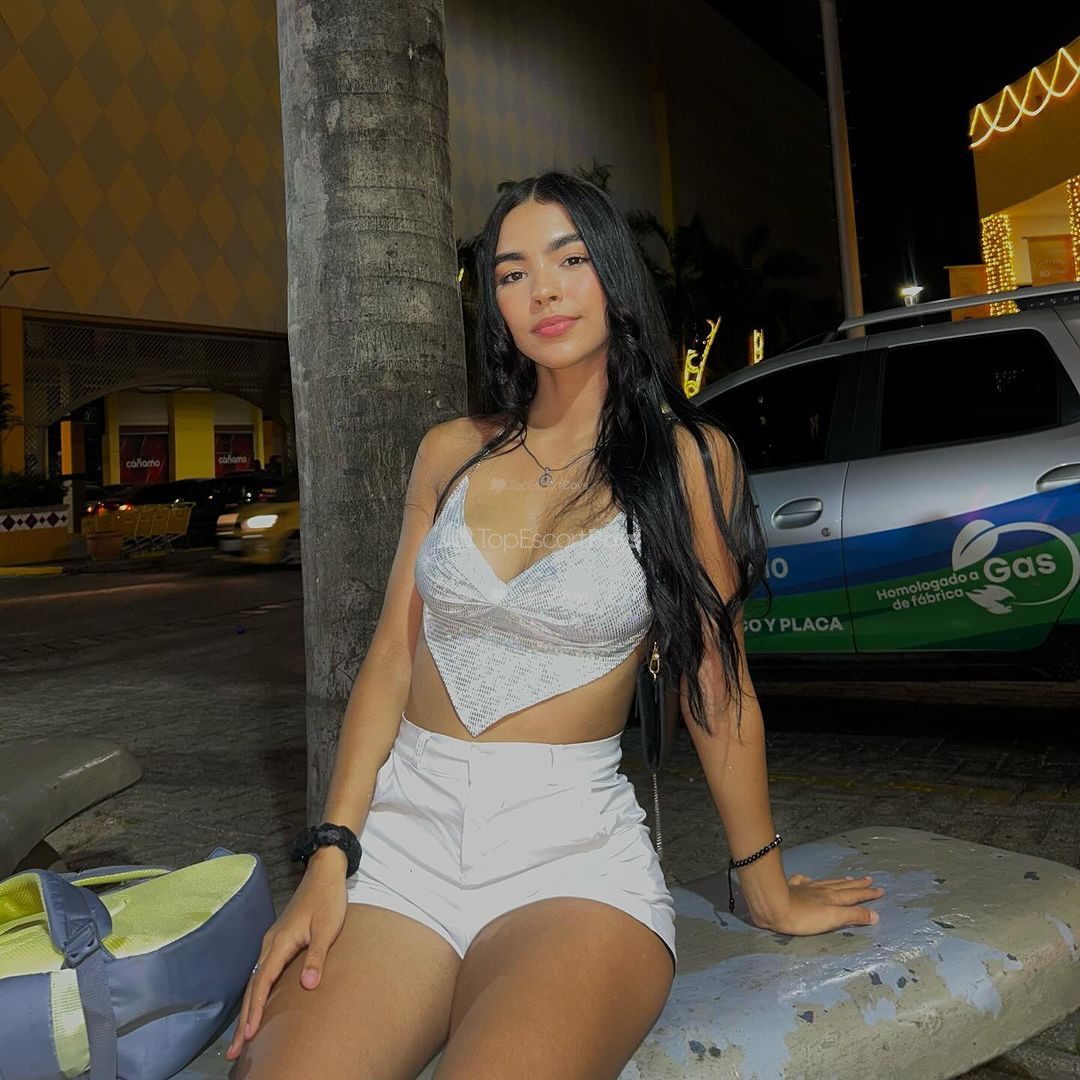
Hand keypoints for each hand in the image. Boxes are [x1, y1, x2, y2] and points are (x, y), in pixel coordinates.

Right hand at [225, 859, 347, 1060]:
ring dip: (248, 1008)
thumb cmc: (328, 900)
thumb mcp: (327, 929)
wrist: (324, 874)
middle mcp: (270, 944)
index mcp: (280, 942)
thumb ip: (317, 957)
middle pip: (252, 986)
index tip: (249, 1035)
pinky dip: (255, 993)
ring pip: (255, 980)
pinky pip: (262, 973)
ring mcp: (272, 942)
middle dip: (243, 1019)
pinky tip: (256, 1006)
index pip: (263, 982)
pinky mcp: (278, 941)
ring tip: (242, 1037)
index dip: (255, 1009)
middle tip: (234, 1050)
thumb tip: (308, 987)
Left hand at [758, 873, 883, 934]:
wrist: (774, 906)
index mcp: (833, 898)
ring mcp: (806, 887)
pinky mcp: (791, 888)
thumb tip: (875, 914)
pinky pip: (803, 881)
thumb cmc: (804, 917)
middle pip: (843, 886)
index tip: (880, 890)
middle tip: (869, 879)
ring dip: (839, 881)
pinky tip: (808, 879)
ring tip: (849, 878)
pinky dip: (810, 880)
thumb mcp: (833, 918)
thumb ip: (853, 916)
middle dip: (857, 884)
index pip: (854, 895)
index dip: (868, 894)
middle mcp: (821, 890)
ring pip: (827, 882)